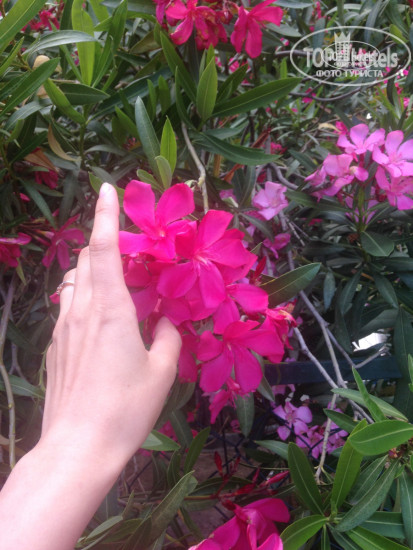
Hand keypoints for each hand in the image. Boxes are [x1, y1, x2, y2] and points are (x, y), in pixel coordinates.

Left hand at [41, 182, 180, 465]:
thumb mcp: (162, 372)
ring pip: (73, 281)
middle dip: (104, 243)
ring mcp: (63, 328)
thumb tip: (168, 319)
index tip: (106, 187)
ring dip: (92, 270)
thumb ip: (169, 337)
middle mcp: (82, 311)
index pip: (104, 249)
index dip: (106, 215)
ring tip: (115, 283)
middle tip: (130, 251)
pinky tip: (101, 319)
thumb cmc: (126, 408)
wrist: (78, 446)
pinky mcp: (55, 345)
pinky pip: (68, 305)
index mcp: (111, 310)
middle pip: (86, 259)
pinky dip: (83, 295)